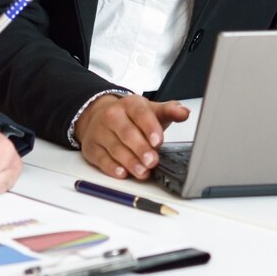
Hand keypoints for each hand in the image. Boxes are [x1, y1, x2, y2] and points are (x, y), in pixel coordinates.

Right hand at [74, 94, 189, 179]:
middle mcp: (113, 116)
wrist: (99, 115)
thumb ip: (169, 111)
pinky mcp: (92, 148)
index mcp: (130, 104)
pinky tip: (122, 172)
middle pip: (127, 133)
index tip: (158, 140)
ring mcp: (100, 132)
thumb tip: (184, 112)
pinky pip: (101, 158)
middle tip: (152, 160)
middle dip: (141, 148)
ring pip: (115, 148)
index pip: (140, 113)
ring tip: (142, 171)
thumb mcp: (150, 110)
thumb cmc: (129, 116)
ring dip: (129, 161)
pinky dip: (111, 167)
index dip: (149, 127)